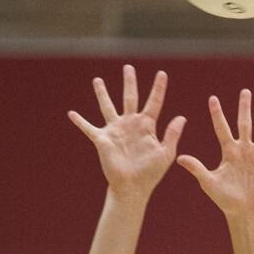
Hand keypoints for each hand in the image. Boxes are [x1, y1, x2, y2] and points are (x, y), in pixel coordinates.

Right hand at [68, 65, 185, 198]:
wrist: (133, 187)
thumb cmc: (151, 172)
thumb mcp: (165, 153)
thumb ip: (172, 134)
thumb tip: (182, 117)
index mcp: (147, 126)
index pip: (154, 102)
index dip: (158, 88)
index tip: (162, 73)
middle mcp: (131, 124)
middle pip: (130, 98)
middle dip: (129, 83)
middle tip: (128, 67)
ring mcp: (116, 130)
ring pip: (108, 106)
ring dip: (102, 94)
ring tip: (97, 80)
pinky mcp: (102, 139)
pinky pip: (89, 128)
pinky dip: (80, 121)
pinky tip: (71, 113)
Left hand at [177, 90, 253, 221]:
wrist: (244, 213)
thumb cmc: (225, 200)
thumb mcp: (209, 182)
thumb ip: (197, 168)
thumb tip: (179, 157)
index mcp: (229, 152)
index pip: (222, 128)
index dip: (217, 114)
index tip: (212, 98)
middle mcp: (244, 151)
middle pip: (244, 124)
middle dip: (244, 108)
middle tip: (245, 91)